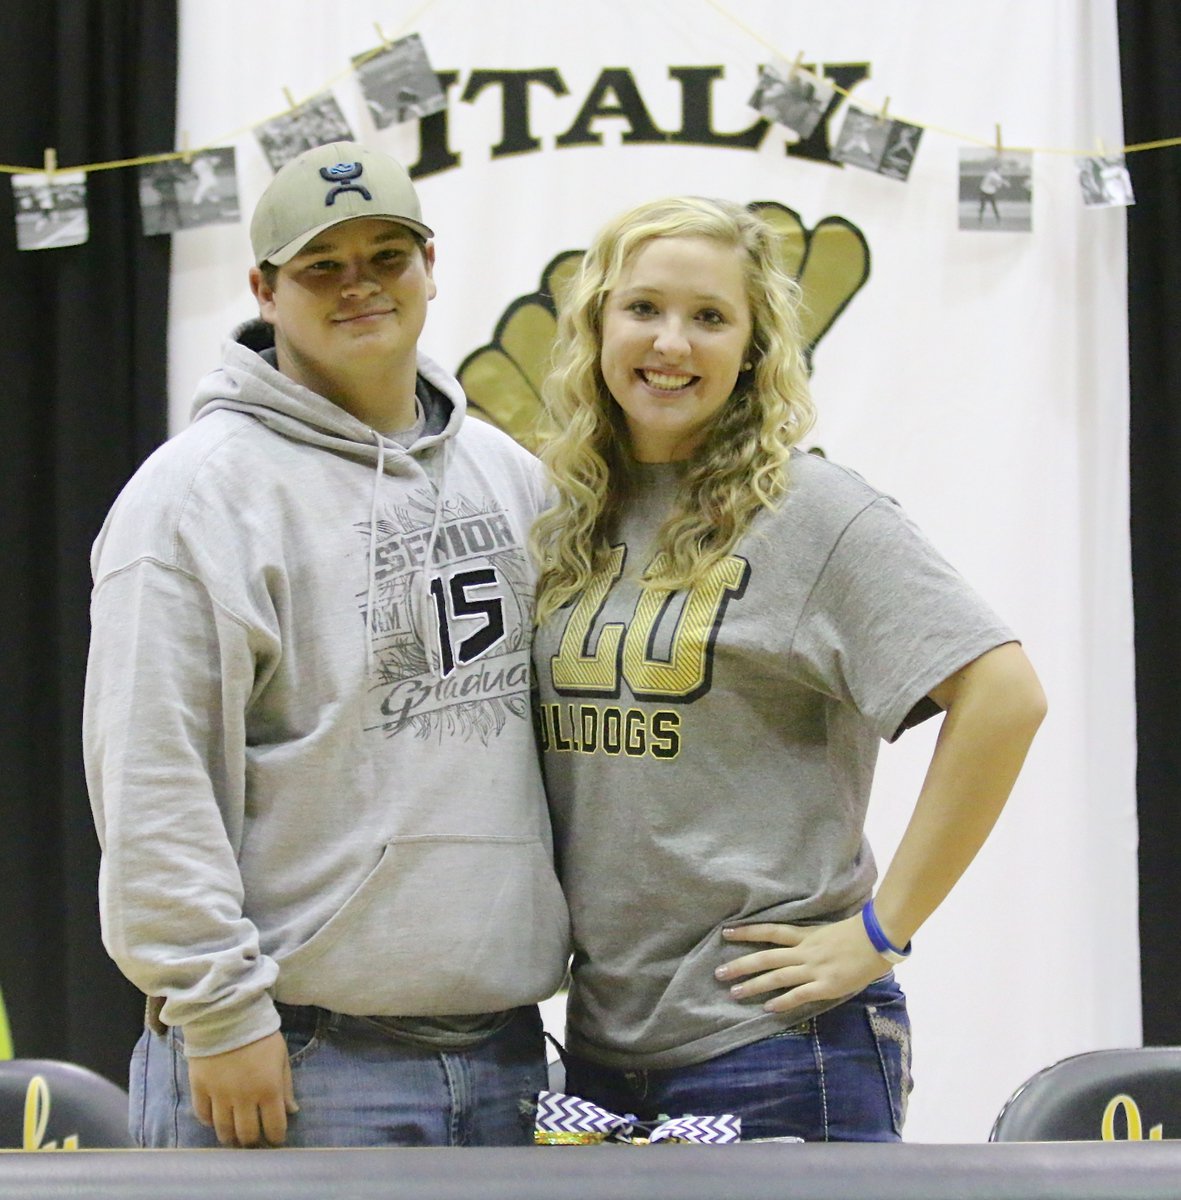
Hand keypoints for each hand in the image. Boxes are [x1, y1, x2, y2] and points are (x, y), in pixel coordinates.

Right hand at [188, 1030, 297, 1146]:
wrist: (227, 1014)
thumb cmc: (260, 1034)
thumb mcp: (281, 1055)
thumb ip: (286, 1085)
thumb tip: (292, 1111)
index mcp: (268, 1089)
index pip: (274, 1127)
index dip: (276, 1137)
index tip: (275, 1139)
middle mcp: (244, 1098)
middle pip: (247, 1135)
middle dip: (253, 1141)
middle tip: (254, 1138)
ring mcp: (219, 1095)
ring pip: (224, 1131)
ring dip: (231, 1136)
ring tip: (235, 1134)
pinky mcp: (199, 1089)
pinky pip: (203, 1116)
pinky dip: (210, 1121)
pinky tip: (216, 1117)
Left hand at [715, 916, 890, 1014]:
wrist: (878, 939)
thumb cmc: (857, 934)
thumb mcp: (827, 931)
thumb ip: (811, 939)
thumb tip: (796, 944)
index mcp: (805, 935)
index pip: (769, 931)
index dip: (747, 932)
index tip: (726, 932)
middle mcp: (804, 951)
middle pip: (766, 957)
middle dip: (741, 965)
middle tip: (719, 972)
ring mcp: (814, 968)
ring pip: (777, 977)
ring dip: (754, 985)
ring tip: (734, 992)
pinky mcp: (826, 985)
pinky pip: (799, 994)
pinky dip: (783, 1001)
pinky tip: (768, 1007)